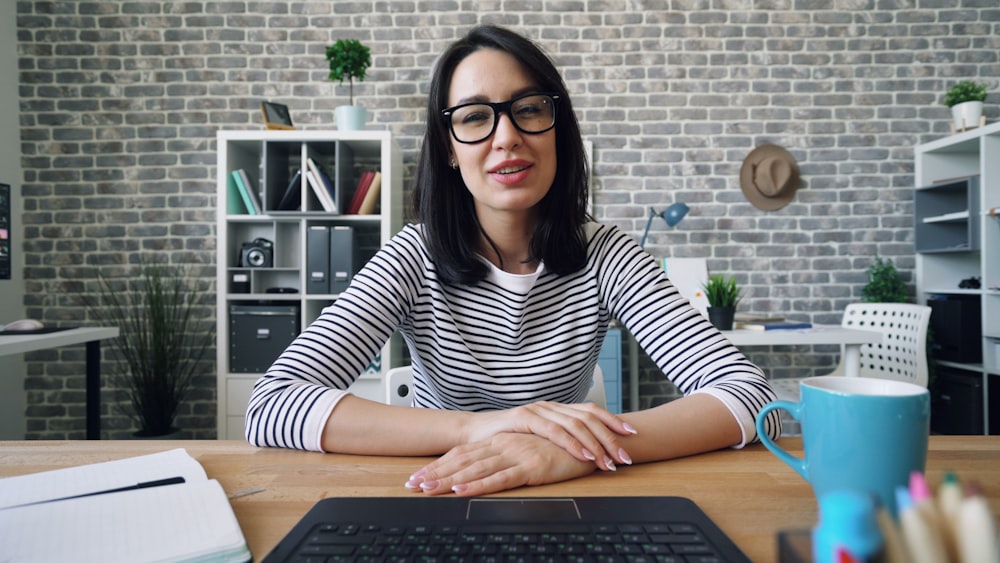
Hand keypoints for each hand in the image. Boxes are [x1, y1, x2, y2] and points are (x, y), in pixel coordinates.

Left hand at [405, 433, 598, 495]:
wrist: (592, 440)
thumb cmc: (562, 448)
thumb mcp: (528, 451)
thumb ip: (506, 458)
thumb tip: (484, 471)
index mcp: (501, 440)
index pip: (463, 454)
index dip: (439, 466)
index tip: (418, 477)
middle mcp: (504, 444)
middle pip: (462, 461)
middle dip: (435, 474)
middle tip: (411, 485)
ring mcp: (516, 454)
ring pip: (475, 469)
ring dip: (449, 481)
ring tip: (427, 489)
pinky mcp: (531, 466)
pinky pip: (500, 478)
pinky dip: (478, 485)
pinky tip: (462, 491)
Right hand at [464, 401, 636, 470]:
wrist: (474, 435)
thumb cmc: (508, 440)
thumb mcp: (539, 439)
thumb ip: (560, 440)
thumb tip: (588, 451)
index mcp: (557, 409)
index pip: (591, 411)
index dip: (612, 421)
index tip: (632, 435)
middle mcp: (551, 406)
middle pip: (589, 418)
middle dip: (610, 437)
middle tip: (625, 456)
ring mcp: (538, 410)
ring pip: (576, 424)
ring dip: (596, 445)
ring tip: (610, 462)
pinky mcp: (525, 418)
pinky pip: (555, 431)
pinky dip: (573, 444)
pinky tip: (585, 456)